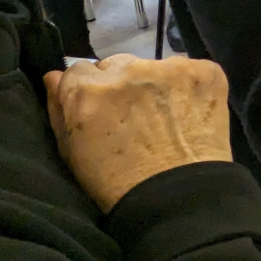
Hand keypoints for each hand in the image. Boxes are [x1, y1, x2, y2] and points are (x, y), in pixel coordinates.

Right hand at [43, 53, 233, 213]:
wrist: (179, 196)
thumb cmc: (116, 182)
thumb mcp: (73, 152)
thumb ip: (59, 109)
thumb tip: (54, 75)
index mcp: (91, 90)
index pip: (79, 69)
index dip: (89, 89)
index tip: (101, 109)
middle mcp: (130, 71)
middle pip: (119, 64)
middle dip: (122, 84)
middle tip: (134, 115)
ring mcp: (172, 67)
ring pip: (154, 65)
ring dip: (155, 83)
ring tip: (164, 116)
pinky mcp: (206, 71)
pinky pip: (191, 69)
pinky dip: (189, 86)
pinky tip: (189, 112)